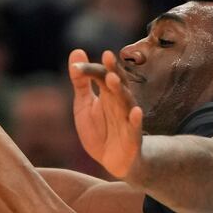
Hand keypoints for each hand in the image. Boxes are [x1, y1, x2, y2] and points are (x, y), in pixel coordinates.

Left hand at [70, 49, 143, 179]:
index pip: (101, 76)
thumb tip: (76, 51)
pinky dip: (136, 120)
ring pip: (126, 102)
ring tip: (112, 79)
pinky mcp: (132, 139)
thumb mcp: (84, 105)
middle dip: (112, 71)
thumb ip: (81, 81)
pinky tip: (136, 112)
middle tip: (106, 56)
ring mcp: (127, 120)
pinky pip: (136, 129)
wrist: (113, 161)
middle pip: (117, 84)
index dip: (90, 70)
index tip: (75, 68)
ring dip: (120, 91)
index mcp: (107, 94)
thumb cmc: (100, 130)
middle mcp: (120, 103)